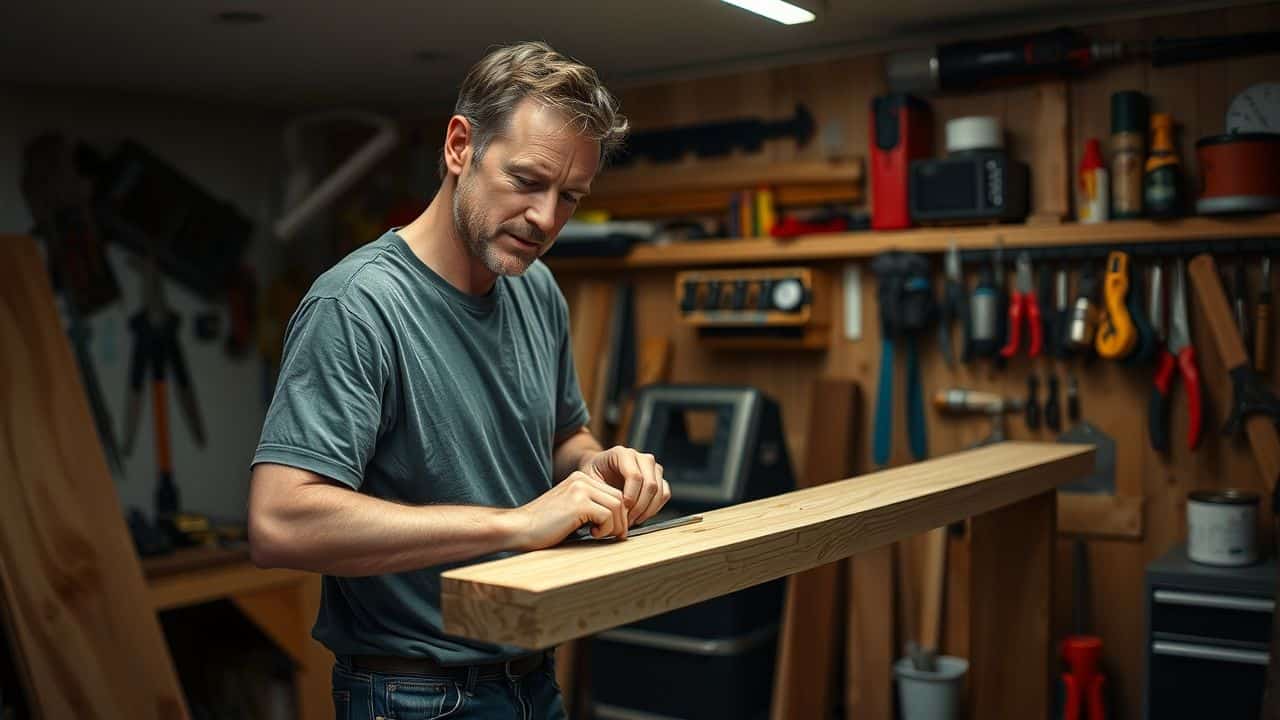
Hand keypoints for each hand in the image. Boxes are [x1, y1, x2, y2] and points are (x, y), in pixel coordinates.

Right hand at [510, 471, 628, 549]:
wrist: (519, 528)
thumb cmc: (544, 526)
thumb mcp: (571, 510)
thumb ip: (592, 508)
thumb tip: (620, 520)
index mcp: (580, 479)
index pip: (614, 492)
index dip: (619, 513)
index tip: (615, 529)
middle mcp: (581, 479)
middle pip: (619, 497)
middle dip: (621, 520)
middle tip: (615, 535)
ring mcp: (580, 489)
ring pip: (617, 506)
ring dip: (614, 526)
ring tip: (599, 535)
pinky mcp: (579, 503)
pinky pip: (607, 516)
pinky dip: (605, 529)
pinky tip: (591, 534)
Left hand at [579, 446, 669, 525]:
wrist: (599, 471)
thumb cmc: (593, 475)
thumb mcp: (589, 479)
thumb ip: (598, 489)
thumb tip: (611, 507)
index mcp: (623, 453)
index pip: (635, 476)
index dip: (631, 496)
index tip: (622, 509)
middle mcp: (641, 458)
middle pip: (650, 484)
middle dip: (639, 506)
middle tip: (626, 520)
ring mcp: (653, 467)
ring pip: (660, 491)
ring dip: (647, 510)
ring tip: (631, 520)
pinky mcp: (659, 478)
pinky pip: (664, 495)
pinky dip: (654, 509)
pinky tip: (640, 516)